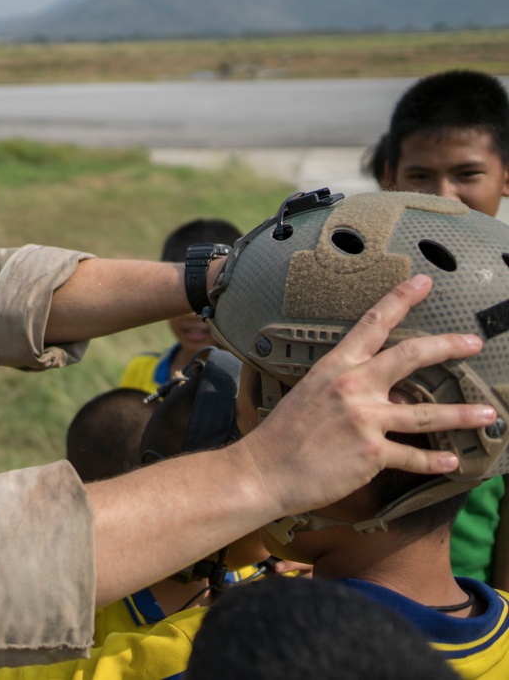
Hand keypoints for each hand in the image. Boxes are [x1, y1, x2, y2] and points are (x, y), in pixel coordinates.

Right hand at [233, 274, 494, 517]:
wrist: (264, 470)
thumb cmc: (281, 435)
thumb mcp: (310, 396)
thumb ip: (349, 391)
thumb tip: (387, 396)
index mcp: (335, 368)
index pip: (372, 324)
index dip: (400, 299)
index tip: (421, 282)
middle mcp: (353, 388)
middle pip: (410, 357)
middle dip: (447, 346)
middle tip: (472, 342)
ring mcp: (364, 420)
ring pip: (425, 413)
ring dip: (461, 414)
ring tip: (487, 413)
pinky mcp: (371, 454)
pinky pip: (413, 456)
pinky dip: (434, 461)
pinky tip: (452, 462)